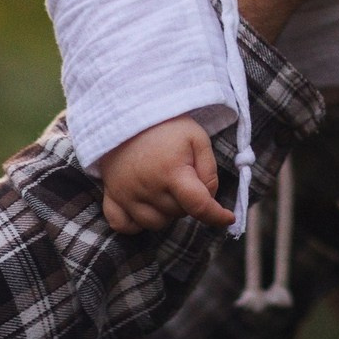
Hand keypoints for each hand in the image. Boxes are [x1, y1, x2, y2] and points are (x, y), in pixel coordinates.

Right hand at [96, 115, 235, 233]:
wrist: (128, 112)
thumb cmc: (166, 125)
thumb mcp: (197, 137)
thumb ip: (208, 169)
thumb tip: (209, 196)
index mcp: (172, 172)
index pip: (198, 206)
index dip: (216, 216)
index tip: (227, 218)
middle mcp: (148, 188)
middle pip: (179, 214)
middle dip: (187, 201)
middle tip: (183, 176)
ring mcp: (126, 195)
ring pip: (156, 223)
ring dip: (166, 212)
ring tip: (164, 186)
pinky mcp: (111, 196)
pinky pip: (124, 226)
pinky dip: (135, 223)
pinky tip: (143, 206)